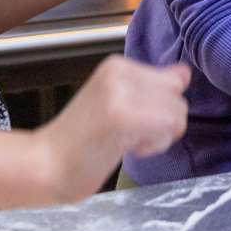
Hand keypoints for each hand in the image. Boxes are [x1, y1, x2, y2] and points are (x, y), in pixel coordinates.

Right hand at [32, 56, 190, 201]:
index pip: (173, 81)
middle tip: (127, 134)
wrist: (44, 165)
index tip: (130, 120)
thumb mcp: (119, 102)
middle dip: (162, 123)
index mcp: (117, 64)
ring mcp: (118, 92)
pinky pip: (167, 127)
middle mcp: (119, 71)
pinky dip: (153, 144)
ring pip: (177, 113)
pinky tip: (125, 147)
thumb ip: (153, 87)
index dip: (159, 108)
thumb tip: (185, 73)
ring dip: (158, 136)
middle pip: (178, 98)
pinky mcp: (120, 115)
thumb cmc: (81, 141)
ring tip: (124, 140)